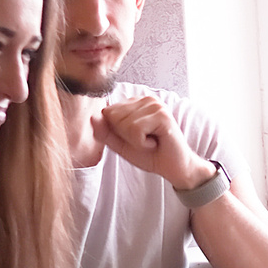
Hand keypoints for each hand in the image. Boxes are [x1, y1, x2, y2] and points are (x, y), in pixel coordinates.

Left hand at [92, 94, 210, 189]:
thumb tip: (92, 118)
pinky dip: (142, 143)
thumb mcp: (122, 145)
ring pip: (124, 124)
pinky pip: (135, 130)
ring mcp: (156, 105)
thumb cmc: (151, 155)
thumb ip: (106, 132)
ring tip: (151, 142)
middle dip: (125, 135)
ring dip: (135, 141)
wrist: (174, 169)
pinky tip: (156, 142)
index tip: (136, 138)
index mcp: (136, 103)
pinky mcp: (162, 115)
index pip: (108, 112)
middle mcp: (146, 99)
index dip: (117, 132)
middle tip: (145, 141)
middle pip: (113, 116)